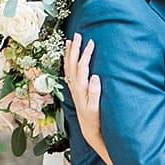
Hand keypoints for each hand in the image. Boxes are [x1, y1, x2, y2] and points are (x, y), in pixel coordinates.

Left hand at [65, 34, 104, 152]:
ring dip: (69, 53)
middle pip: (72, 63)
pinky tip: (70, 57)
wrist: (89, 129)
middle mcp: (74, 86)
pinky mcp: (75, 90)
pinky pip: (69, 72)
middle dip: (75, 48)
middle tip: (78, 35)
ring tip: (70, 41)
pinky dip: (68, 62)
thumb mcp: (96, 108)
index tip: (91, 42)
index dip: (85, 54)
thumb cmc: (95, 119)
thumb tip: (94, 76)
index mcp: (80, 88)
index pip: (82, 67)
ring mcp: (73, 88)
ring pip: (68, 66)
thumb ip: (95, 92)